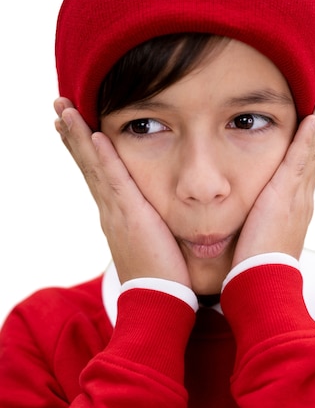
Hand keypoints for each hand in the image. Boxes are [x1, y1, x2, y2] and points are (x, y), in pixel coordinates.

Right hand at [54, 99, 190, 286]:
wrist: (157, 301)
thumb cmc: (162, 276)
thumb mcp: (152, 243)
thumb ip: (152, 224)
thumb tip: (158, 215)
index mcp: (115, 216)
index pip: (96, 174)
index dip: (84, 149)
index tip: (74, 126)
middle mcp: (109, 210)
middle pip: (87, 164)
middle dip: (72, 134)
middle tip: (59, 106)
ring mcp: (115, 212)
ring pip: (93, 166)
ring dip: (78, 136)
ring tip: (64, 109)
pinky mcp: (130, 216)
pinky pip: (113, 179)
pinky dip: (102, 157)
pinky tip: (95, 134)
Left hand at [232, 76, 314, 264]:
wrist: (262, 284)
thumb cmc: (256, 264)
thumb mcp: (262, 233)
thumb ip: (262, 216)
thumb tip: (256, 210)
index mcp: (297, 201)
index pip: (311, 158)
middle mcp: (303, 194)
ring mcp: (298, 194)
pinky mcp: (286, 197)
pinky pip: (300, 160)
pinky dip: (309, 138)